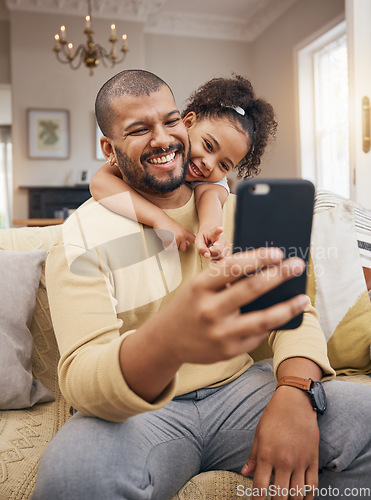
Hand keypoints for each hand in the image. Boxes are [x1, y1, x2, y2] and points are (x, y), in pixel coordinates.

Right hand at [121, 248, 309, 401]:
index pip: (233, 266)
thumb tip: (264, 269)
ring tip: (303, 298)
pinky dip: (270, 323)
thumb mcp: (198, 287)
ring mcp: (220, 333)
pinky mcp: (229, 351)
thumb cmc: (188, 306)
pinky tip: (281, 316)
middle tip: (298, 265)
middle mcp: (209, 310)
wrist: (166, 341)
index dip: (258, 258)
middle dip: (280, 275)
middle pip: (252, 289)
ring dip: (288, 307)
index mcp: (199, 287)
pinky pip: (257, 335)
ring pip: (264, 319)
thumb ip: (224, 279)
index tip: (279, 252)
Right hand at [153, 217, 194, 251]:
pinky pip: (168, 249)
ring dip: (171, 247)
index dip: (193, 243)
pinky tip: (164, 240)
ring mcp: (176, 238)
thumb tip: (188, 244)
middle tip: (173, 242)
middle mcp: (182, 235)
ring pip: (175, 249)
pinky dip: (165, 246)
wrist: (160, 219)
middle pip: (183, 249)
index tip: (189, 244)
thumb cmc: (168, 223)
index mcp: (185, 232)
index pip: (194, 240)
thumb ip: (184, 237)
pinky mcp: (170, 240)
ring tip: (168, 239)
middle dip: (177, 247)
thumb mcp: (178, 229)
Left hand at [195, 225, 230, 259]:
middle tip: (208, 249)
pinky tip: (214, 257)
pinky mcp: (229, 250)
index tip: (220, 228)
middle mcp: (223, 237)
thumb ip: (201, 248)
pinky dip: (218, 260)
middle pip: (219, 250)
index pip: (216, 231)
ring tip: (211, 251)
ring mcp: (227, 244)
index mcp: (214, 233)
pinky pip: (225, 258)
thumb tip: (207, 255)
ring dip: (215, 256)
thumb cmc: (204, 237)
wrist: (210, 234)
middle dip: (211, 253)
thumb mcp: (198, 240)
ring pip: (222, 256)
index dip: (218, 230)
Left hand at [241, 386, 318, 499]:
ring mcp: (300, 461)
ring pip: (298, 494)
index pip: (260, 488)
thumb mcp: (259, 434)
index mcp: (267, 455)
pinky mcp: (313, 459)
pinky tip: (303, 498)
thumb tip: (245, 473)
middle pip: (280, 496)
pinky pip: (313, 485)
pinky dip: (308, 496)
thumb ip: (253, 456)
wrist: (295, 402)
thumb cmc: (274, 416)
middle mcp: (284, 461)